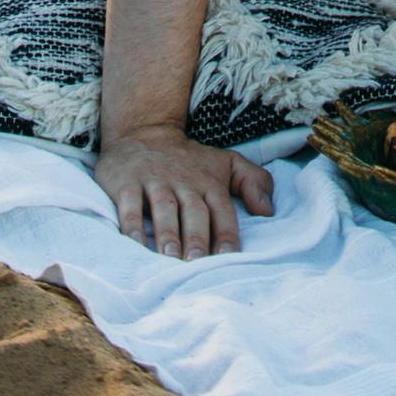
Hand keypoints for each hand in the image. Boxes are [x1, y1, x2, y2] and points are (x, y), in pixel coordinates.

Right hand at [93, 123, 273, 259]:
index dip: (226, 234)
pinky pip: (129, 206)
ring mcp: (155, 180)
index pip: (222, 210)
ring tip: (170, 259)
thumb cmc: (190, 160)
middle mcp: (184, 181)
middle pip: (193, 211)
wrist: (144, 130)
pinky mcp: (127, 182)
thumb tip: (269, 212)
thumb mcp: (226, 163)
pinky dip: (131, 226)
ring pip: (163, 208)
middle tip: (196, 264)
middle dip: (196, 238)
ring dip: (167, 234)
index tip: (227, 259)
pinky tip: (134, 246)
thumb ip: (254, 181)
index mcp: (209, 181)